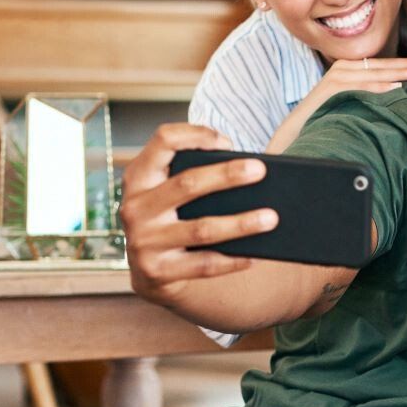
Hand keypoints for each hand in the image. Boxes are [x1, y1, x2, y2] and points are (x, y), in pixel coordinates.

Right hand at [119, 123, 277, 306]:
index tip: (228, 142)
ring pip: (201, 229)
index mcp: (138, 177)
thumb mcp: (168, 192)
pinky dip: (233, 260)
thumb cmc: (169, 218)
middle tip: (260, 171)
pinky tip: (256, 255)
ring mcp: (144, 241)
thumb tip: (248, 173)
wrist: (147, 270)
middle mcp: (135, 207)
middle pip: (187, 184)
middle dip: (226, 176)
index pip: (163, 140)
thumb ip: (192, 176)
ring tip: (271, 218)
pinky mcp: (158, 271)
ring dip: (240, 223)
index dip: (196, 135)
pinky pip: (204, 265)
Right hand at [306, 55, 406, 108]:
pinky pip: (362, 86)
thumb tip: (395, 93)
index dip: (404, 63)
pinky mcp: (333, 87)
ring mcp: (338, 76)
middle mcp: (344, 68)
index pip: (382, 65)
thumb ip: (367, 94)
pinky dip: (379, 86)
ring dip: (398, 72)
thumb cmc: (327, 116)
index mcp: (350, 69)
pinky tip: (396, 87)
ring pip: (375, 73)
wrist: (298, 127)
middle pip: (382, 65)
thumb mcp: (350, 101)